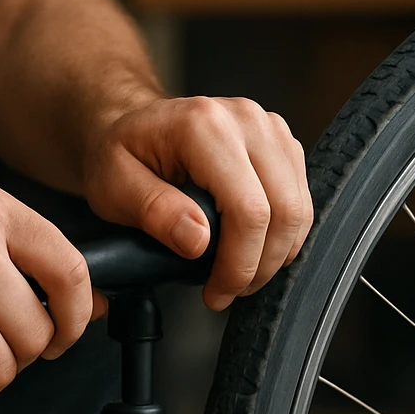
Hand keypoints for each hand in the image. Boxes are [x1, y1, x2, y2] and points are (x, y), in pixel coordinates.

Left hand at [82, 96, 312, 310]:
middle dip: (261, 265)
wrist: (132, 125)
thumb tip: (198, 241)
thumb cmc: (121, 154)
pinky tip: (252, 248)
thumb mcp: (114, 187)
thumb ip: (156, 212)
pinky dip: (283, 234)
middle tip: (230, 290)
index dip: (239, 264)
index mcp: (204, 126)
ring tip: (239, 273)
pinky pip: (300, 199)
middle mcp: (245, 120)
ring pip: (298, 208)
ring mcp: (269, 128)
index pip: (248, 209)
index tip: (218, 293)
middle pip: (284, 211)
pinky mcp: (282, 143)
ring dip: (276, 253)